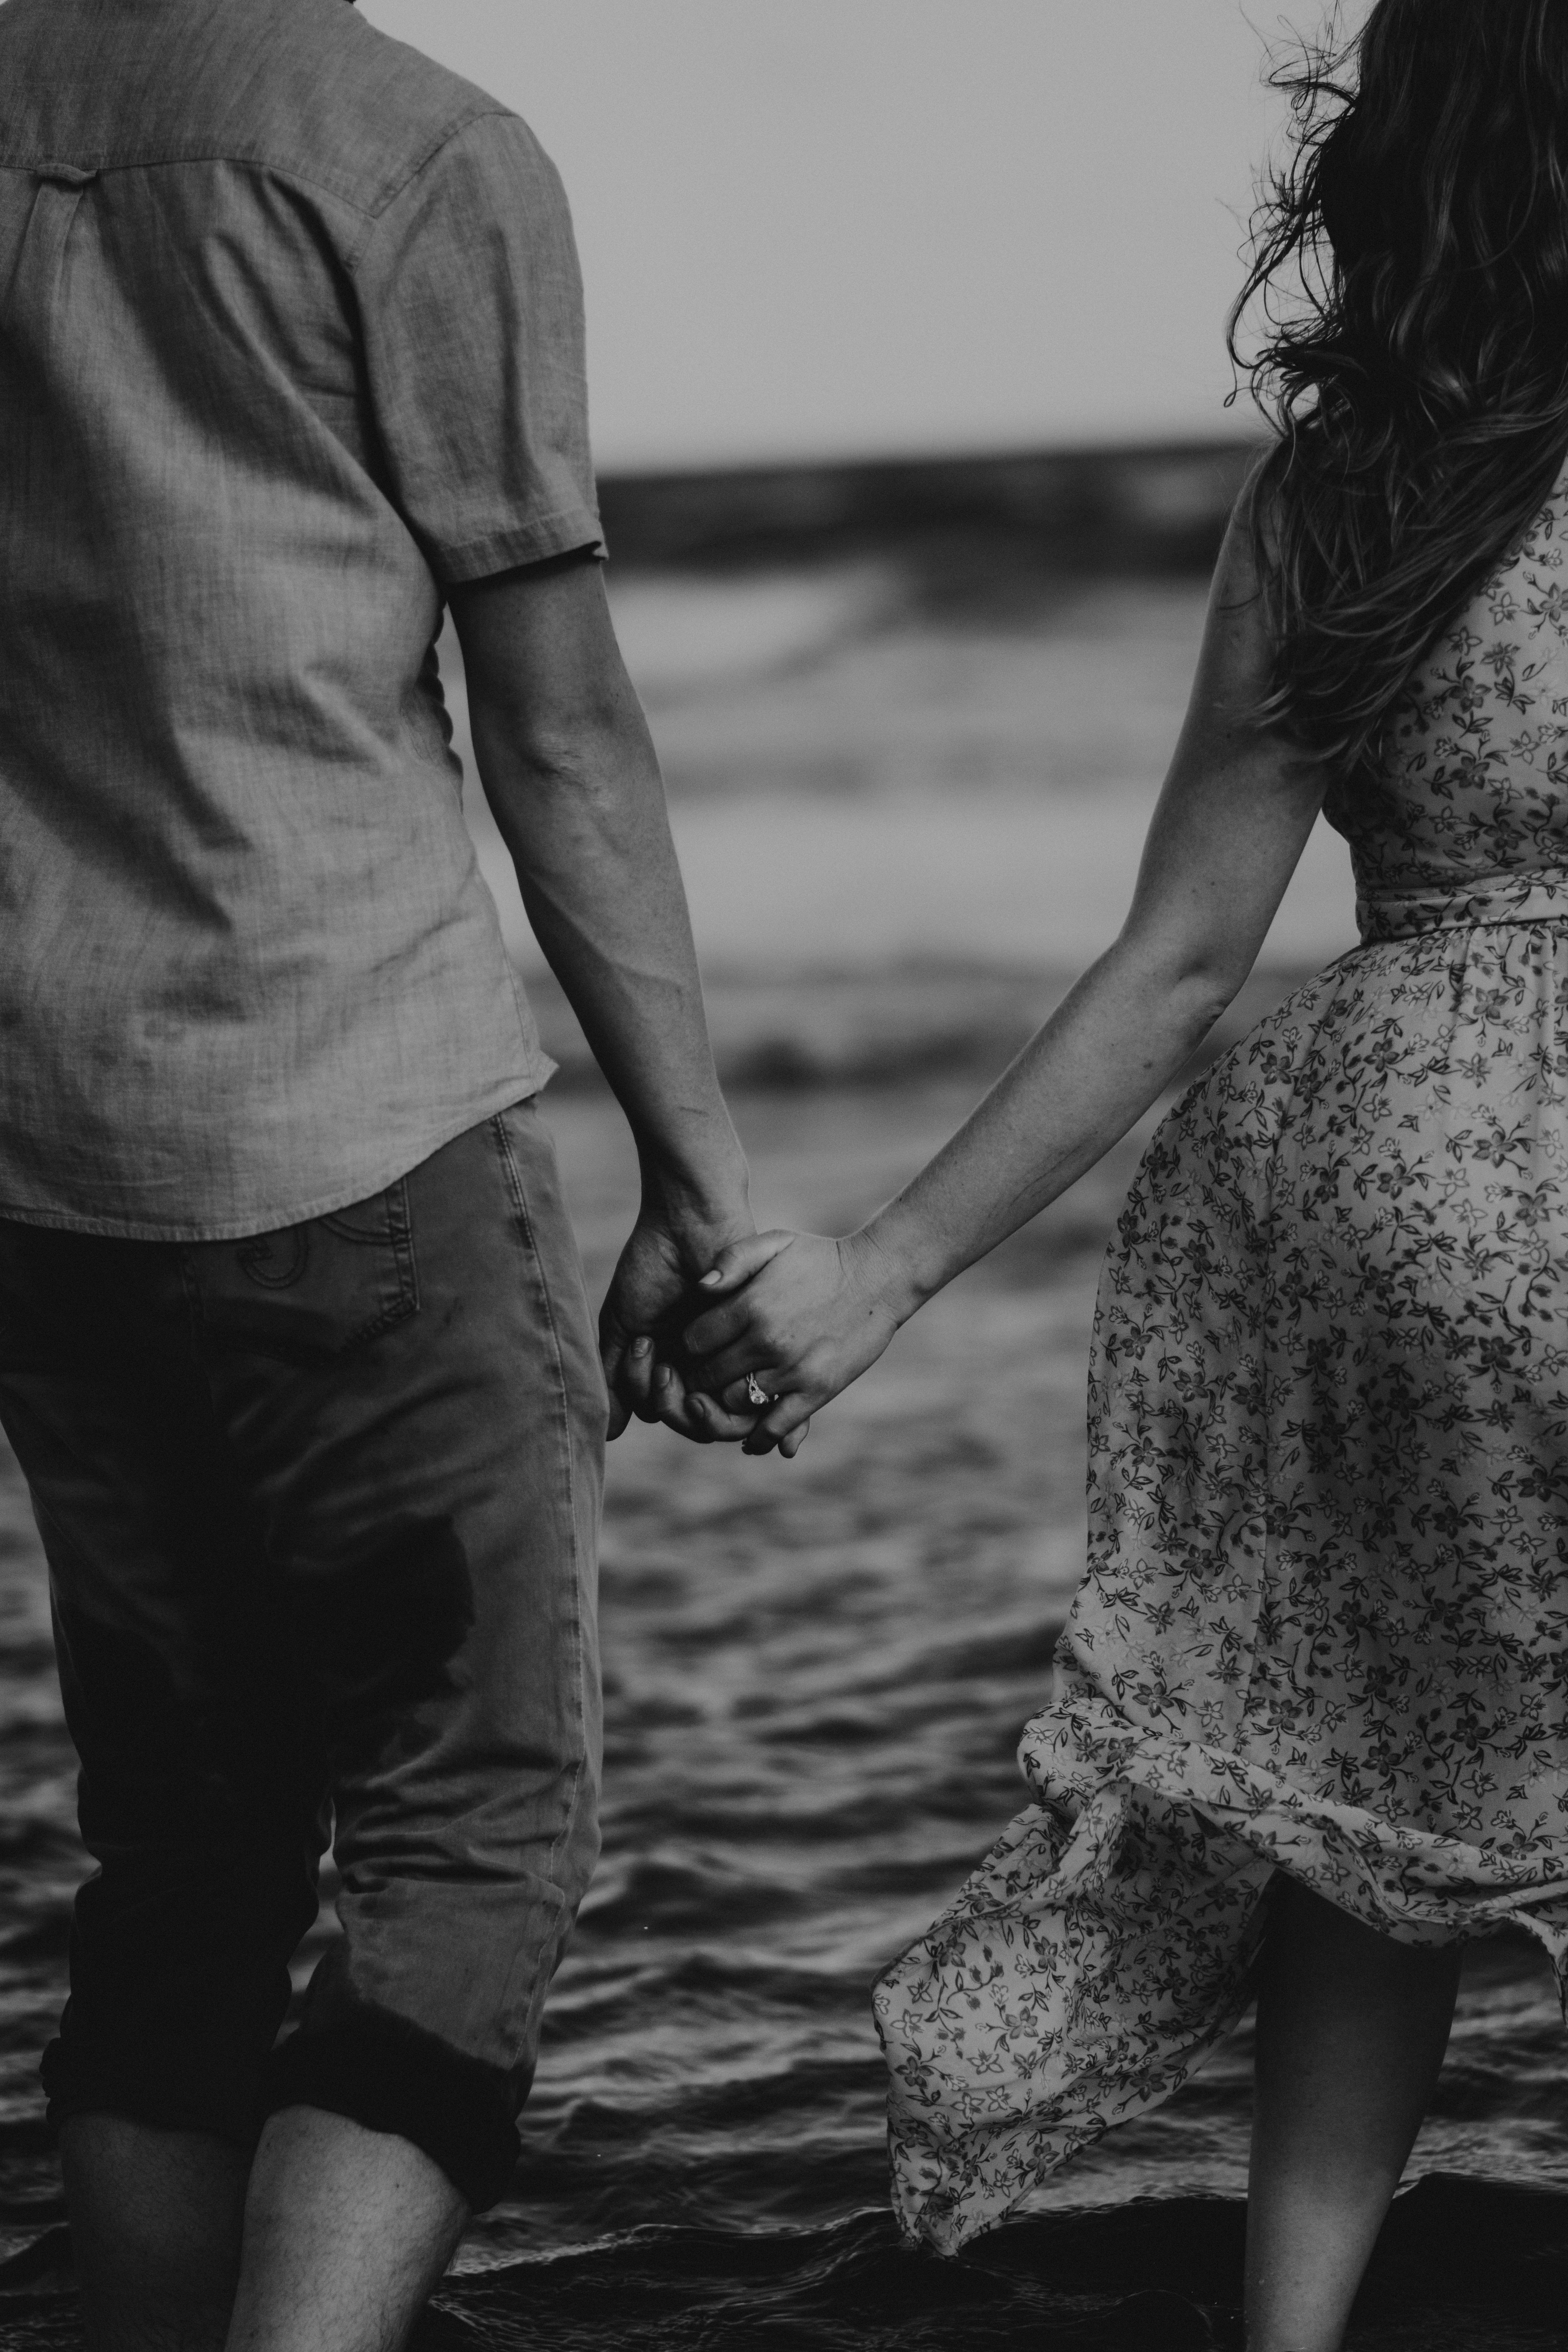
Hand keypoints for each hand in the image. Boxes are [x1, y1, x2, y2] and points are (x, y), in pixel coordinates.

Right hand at [599, 1197, 765, 1443]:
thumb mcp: (624, 1324)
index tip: (639, 1347)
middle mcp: (704, 1368)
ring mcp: (729, 1362)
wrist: (688, 1223)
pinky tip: (696, 1365)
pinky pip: (748, 1400)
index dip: (649, 1395)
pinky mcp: (753, 1353)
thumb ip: (616, 1377)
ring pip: (714, 1417)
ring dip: (683, 1402)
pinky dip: (720, 1397)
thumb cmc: (652, 1267)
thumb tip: (609, 1435)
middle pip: (690, 1419)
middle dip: (667, 1403)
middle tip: (657, 1365)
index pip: (663, 1409)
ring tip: (665, 1364)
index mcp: (674, 1362)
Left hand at [679, 1227, 907, 1455]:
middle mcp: (767, 1340)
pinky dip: (757, 1438)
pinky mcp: (817, 1391)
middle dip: (701, 1377)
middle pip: (708, 1376)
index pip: (693, 1341)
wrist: (879, 1278)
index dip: (690, 1345)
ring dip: (727, 1401)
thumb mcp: (776, 1242)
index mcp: (750, 1305)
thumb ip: (732, 1258)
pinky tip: (749, 1437)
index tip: (699, 1346)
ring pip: (735, 1401)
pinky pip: (774, 1426)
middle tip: (706, 1375)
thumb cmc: (822, 1259)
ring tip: (730, 1393)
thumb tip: (700, 1287)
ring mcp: (792, 1369)